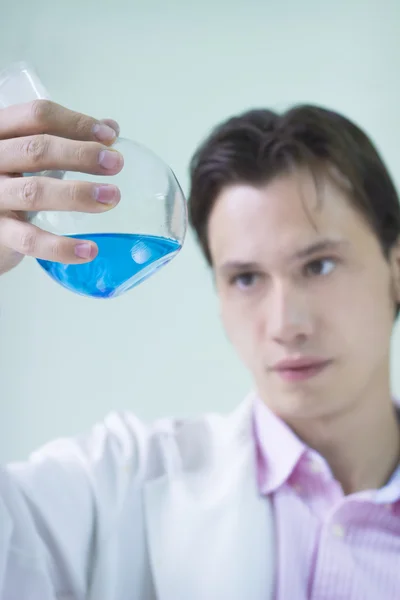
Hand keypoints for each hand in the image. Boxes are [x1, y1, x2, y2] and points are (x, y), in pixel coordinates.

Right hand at [0, 99, 122, 274]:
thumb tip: (111, 129)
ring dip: (76, 194)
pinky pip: (30, 240)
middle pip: (35, 150)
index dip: (76, 123)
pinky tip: (89, 250)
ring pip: (33, 192)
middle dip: (81, 154)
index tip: (110, 136)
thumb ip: (67, 141)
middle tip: (116, 163)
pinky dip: (61, 247)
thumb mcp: (31, 157)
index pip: (36, 116)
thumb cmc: (11, 183)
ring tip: (112, 197)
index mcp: (1, 133)